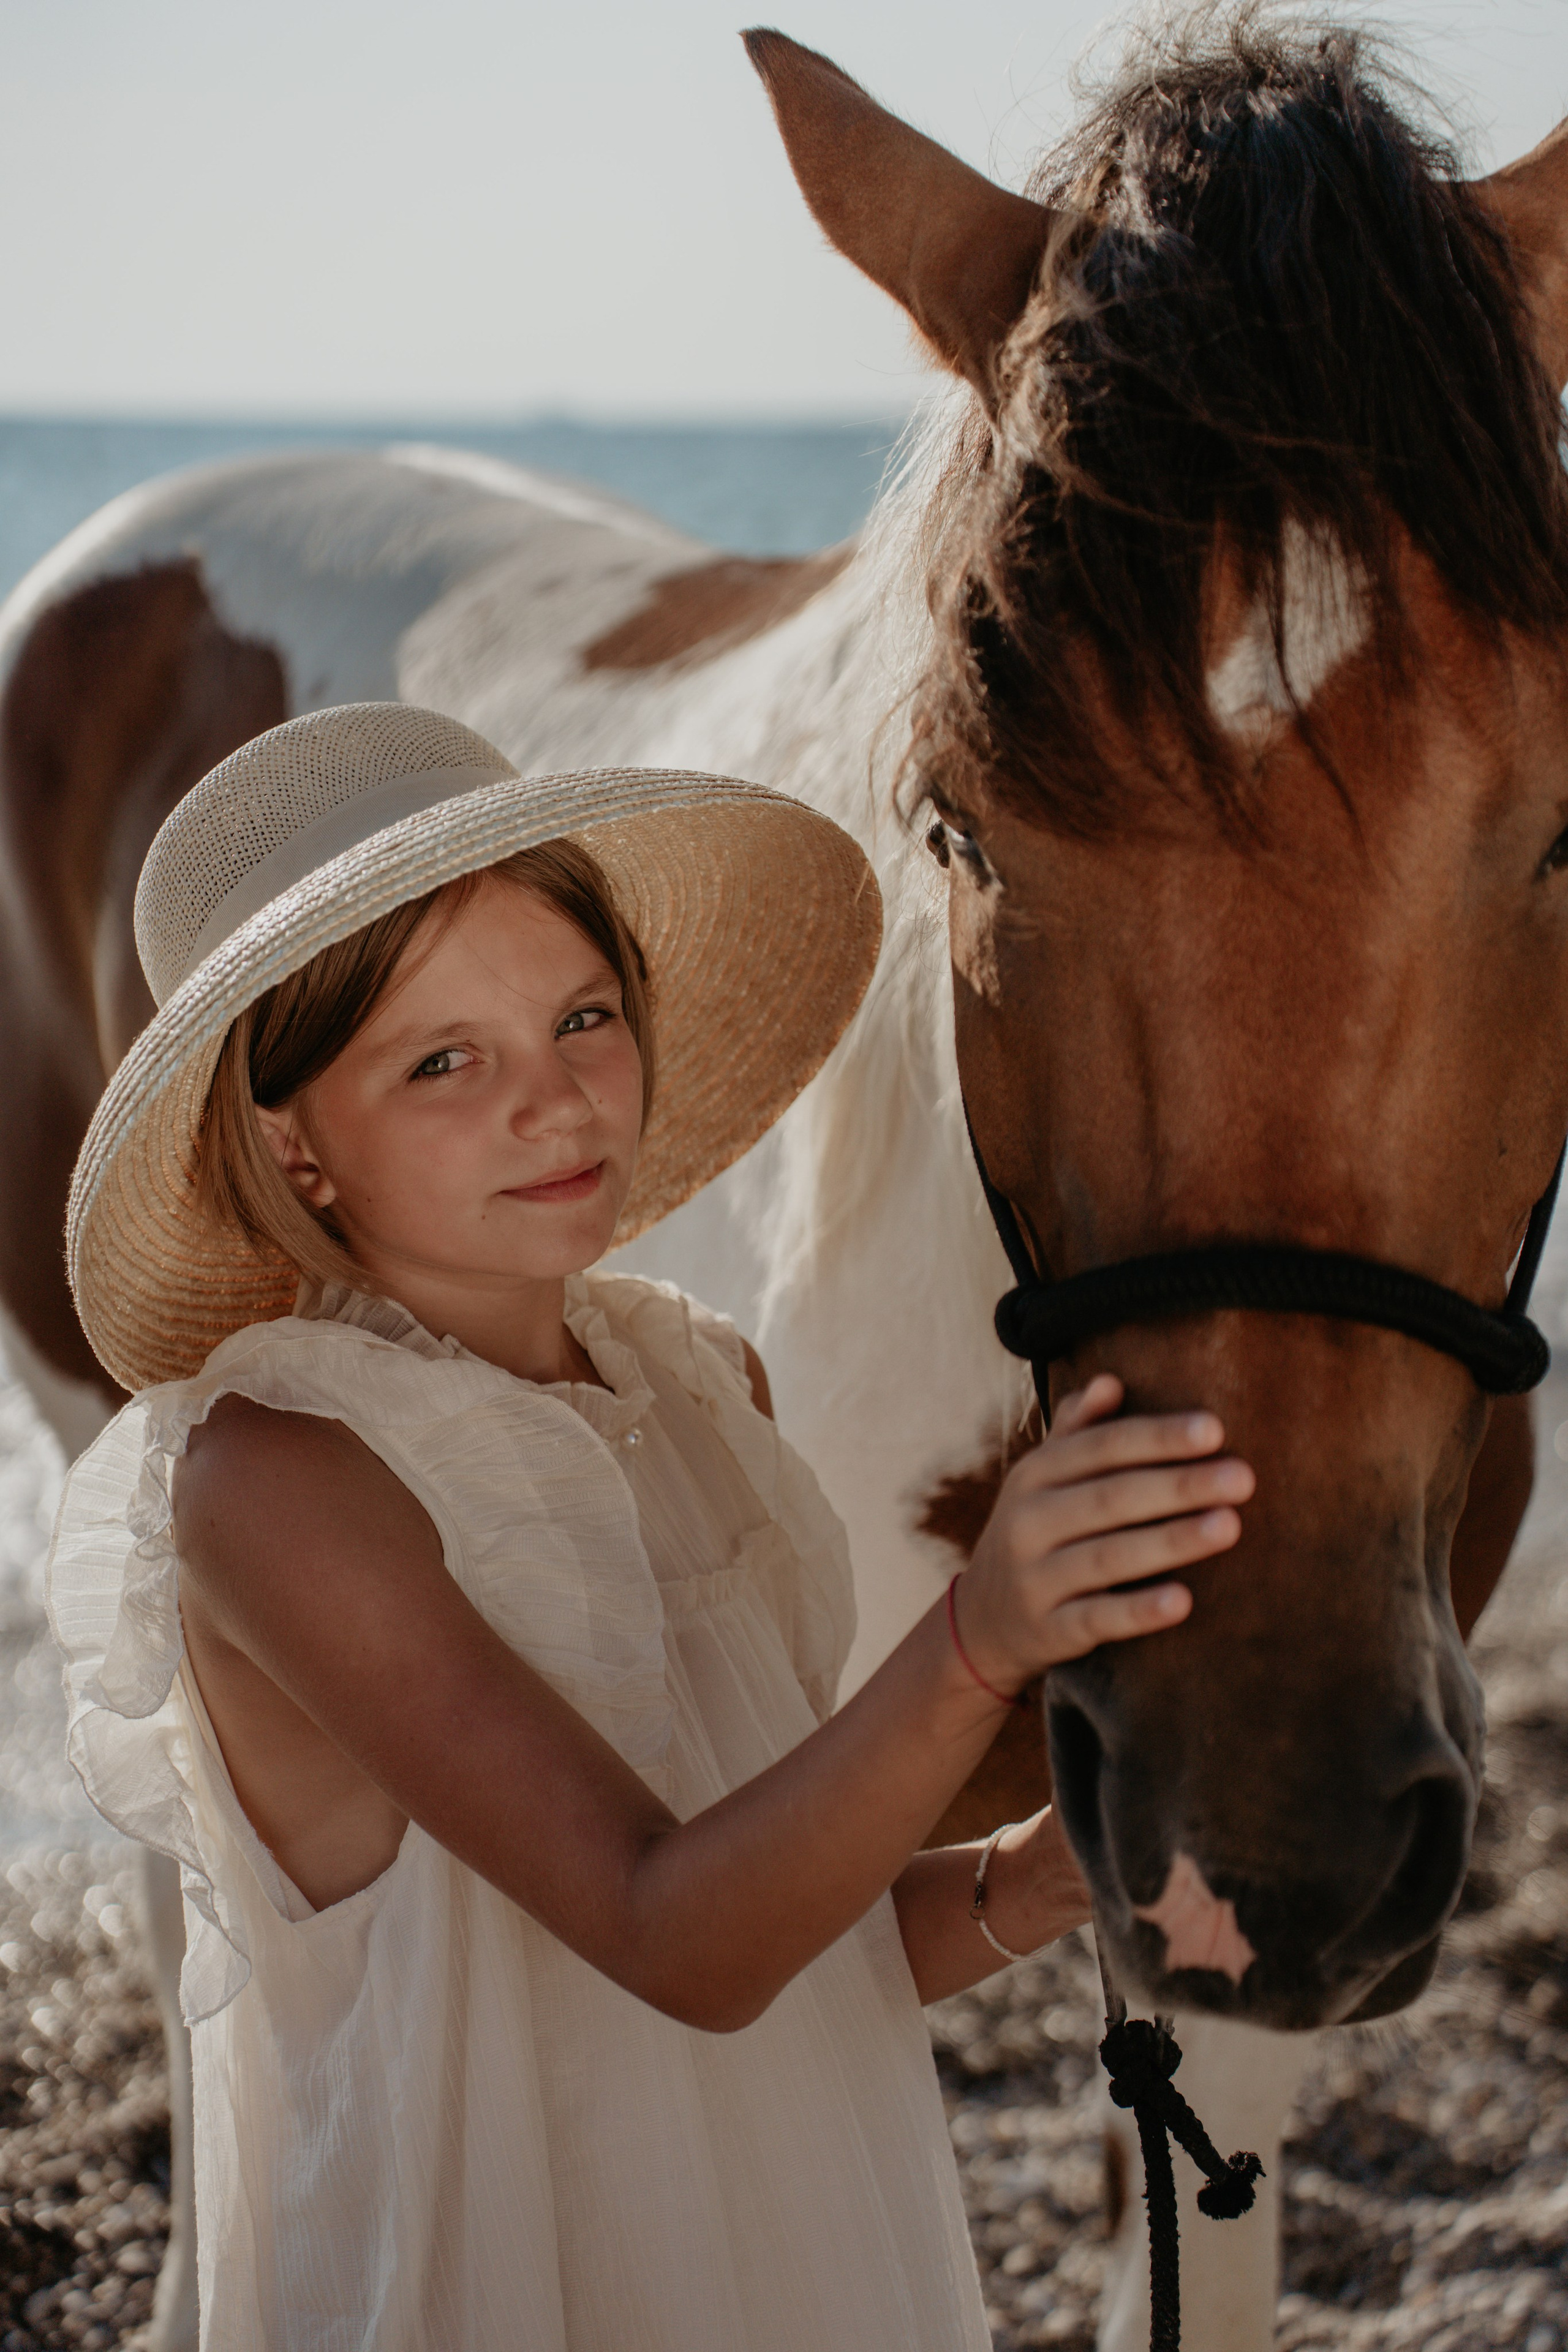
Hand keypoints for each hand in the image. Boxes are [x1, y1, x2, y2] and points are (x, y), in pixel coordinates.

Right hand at [954, 1374, 1252, 1697]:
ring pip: (1108, 1557)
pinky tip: (1183, 1601)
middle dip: (1178, 1485)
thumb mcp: (1042, 1480)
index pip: (1101, 1447)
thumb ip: (1076, 1432)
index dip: (1157, 1437)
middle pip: (1110, 1497)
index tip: (1215, 1430)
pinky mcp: (1048, 1631)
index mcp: (1034, 1475)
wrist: (984, 1622)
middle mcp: (1028, 1522)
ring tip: (1229, 1526)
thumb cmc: (1037, 1533)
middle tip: (1243, 1477)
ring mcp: (1035, 1579)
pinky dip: (1138, 1611)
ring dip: (1170, 1541)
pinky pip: (1096, 1619)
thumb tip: (1110, 1381)